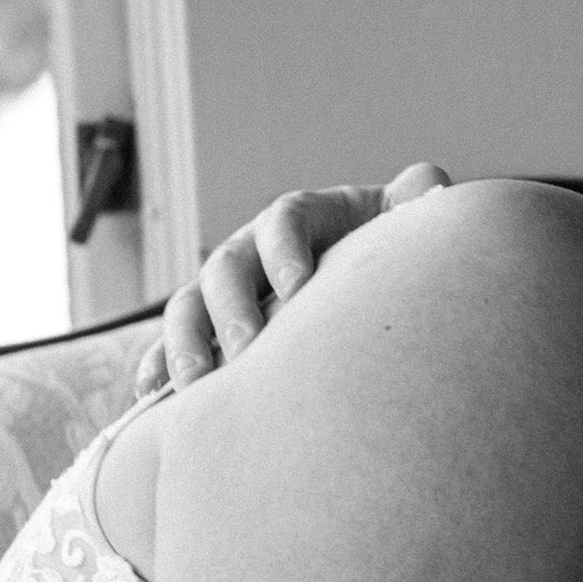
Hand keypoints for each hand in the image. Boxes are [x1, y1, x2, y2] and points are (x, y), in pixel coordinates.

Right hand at [135, 163, 450, 392]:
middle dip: (232, 307)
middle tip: (247, 349)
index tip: (300, 289)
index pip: (286, 219)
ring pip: (189, 305)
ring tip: (197, 383)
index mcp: (303, 220)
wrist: (359, 291)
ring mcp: (224, 291)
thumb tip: (429, 184)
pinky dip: (157, 367)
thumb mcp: (399, 225)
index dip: (286, 248)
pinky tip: (152, 397)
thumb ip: (414, 203)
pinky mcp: (205, 330)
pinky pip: (167, 344)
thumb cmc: (384, 257)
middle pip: (228, 267)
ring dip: (187, 342)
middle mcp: (254, 250)